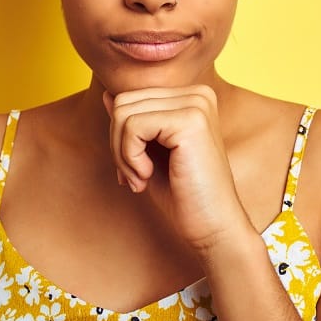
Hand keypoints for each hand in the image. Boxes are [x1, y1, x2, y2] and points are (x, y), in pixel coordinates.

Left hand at [103, 85, 251, 252]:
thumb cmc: (183, 194)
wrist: (213, 226)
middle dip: (118, 145)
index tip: (133, 169)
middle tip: (135, 177)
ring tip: (141, 179)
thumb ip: (133, 121)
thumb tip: (107, 94)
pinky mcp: (190, 121)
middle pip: (124, 103)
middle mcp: (198, 94)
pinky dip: (130, 157)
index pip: (130, 98)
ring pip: (124, 113)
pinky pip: (133, 126)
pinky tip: (148, 176)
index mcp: (192, 97)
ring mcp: (196, 104)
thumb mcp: (149, 153)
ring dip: (122, 154)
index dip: (120, 137)